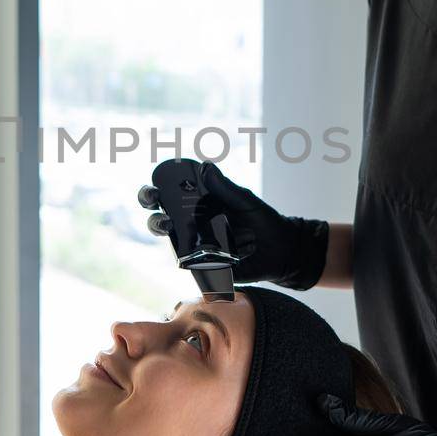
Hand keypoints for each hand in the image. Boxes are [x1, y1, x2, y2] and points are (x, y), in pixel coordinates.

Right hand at [139, 161, 329, 289]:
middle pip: (160, 220)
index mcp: (198, 206)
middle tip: (158, 208)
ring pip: (170, 243)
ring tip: (169, 227)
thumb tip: (206, 167)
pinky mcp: (206, 268)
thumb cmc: (263, 222)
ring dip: (163, 232)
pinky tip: (194, 252)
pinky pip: (191, 266)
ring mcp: (197, 248)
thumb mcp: (245, 201)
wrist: (283, 251)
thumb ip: (226, 187)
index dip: (153, 192)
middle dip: (152, 214)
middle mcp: (192, 227)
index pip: (167, 197)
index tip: (154, 189)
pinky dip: (189, 261)